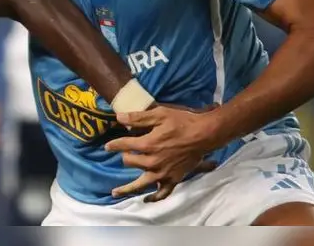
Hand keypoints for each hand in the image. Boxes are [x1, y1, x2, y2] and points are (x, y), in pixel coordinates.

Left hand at [104, 104, 221, 201]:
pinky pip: (162, 193)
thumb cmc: (182, 122)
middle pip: (130, 162)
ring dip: (127, 188)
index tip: (108, 146)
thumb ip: (138, 118)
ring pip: (141, 184)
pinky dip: (154, 197)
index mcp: (148, 144)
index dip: (114, 145)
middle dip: (125, 157)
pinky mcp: (174, 179)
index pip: (124, 145)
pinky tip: (146, 199)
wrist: (204, 134)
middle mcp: (153, 162)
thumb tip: (118, 117)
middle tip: (126, 153)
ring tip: (115, 192)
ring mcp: (163, 173)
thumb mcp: (159, 114)